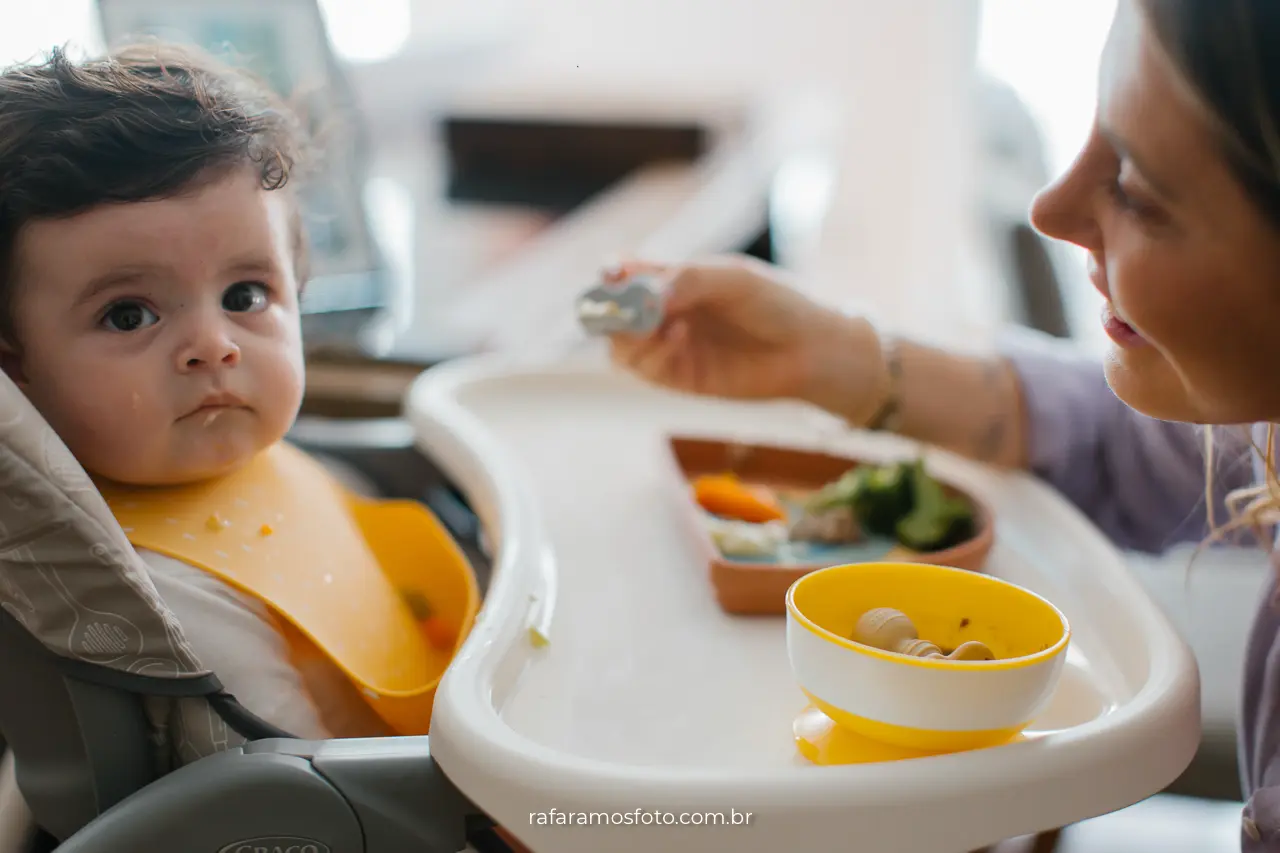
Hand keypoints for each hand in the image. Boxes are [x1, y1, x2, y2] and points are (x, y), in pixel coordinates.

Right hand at [605, 255, 889, 422]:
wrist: (810, 349)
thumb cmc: (777, 304)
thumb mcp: (734, 279)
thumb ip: (689, 280)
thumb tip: (647, 296)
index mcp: (674, 279)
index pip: (625, 274)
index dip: (611, 275)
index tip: (612, 274)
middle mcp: (665, 313)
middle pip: (613, 313)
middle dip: (613, 310)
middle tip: (630, 307)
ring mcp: (669, 347)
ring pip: (621, 345)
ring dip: (630, 334)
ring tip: (662, 324)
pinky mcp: (679, 378)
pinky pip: (645, 369)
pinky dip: (652, 353)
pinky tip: (678, 338)